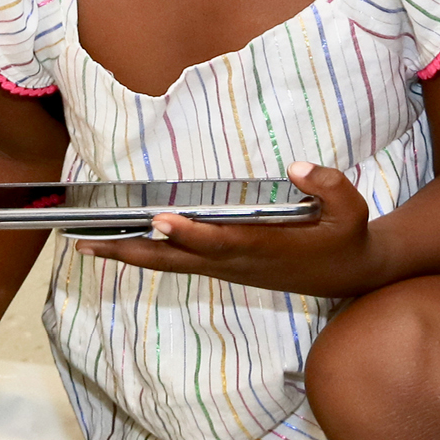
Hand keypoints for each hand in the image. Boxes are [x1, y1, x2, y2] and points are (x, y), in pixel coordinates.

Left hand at [99, 164, 382, 299]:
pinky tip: (122, 245)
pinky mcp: (227, 268)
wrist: (352, 274)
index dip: (190, 233)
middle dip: (132, 252)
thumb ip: (328, 185)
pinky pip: (180, 264)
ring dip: (130, 255)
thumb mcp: (352, 208)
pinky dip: (149, 255)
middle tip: (87, 243)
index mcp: (266, 248)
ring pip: (172, 265)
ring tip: (87, 244)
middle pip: (177, 261)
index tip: (160, 220)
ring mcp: (229, 268)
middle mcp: (238, 262)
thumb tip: (299, 166)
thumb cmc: (348, 236)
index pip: (220, 242)